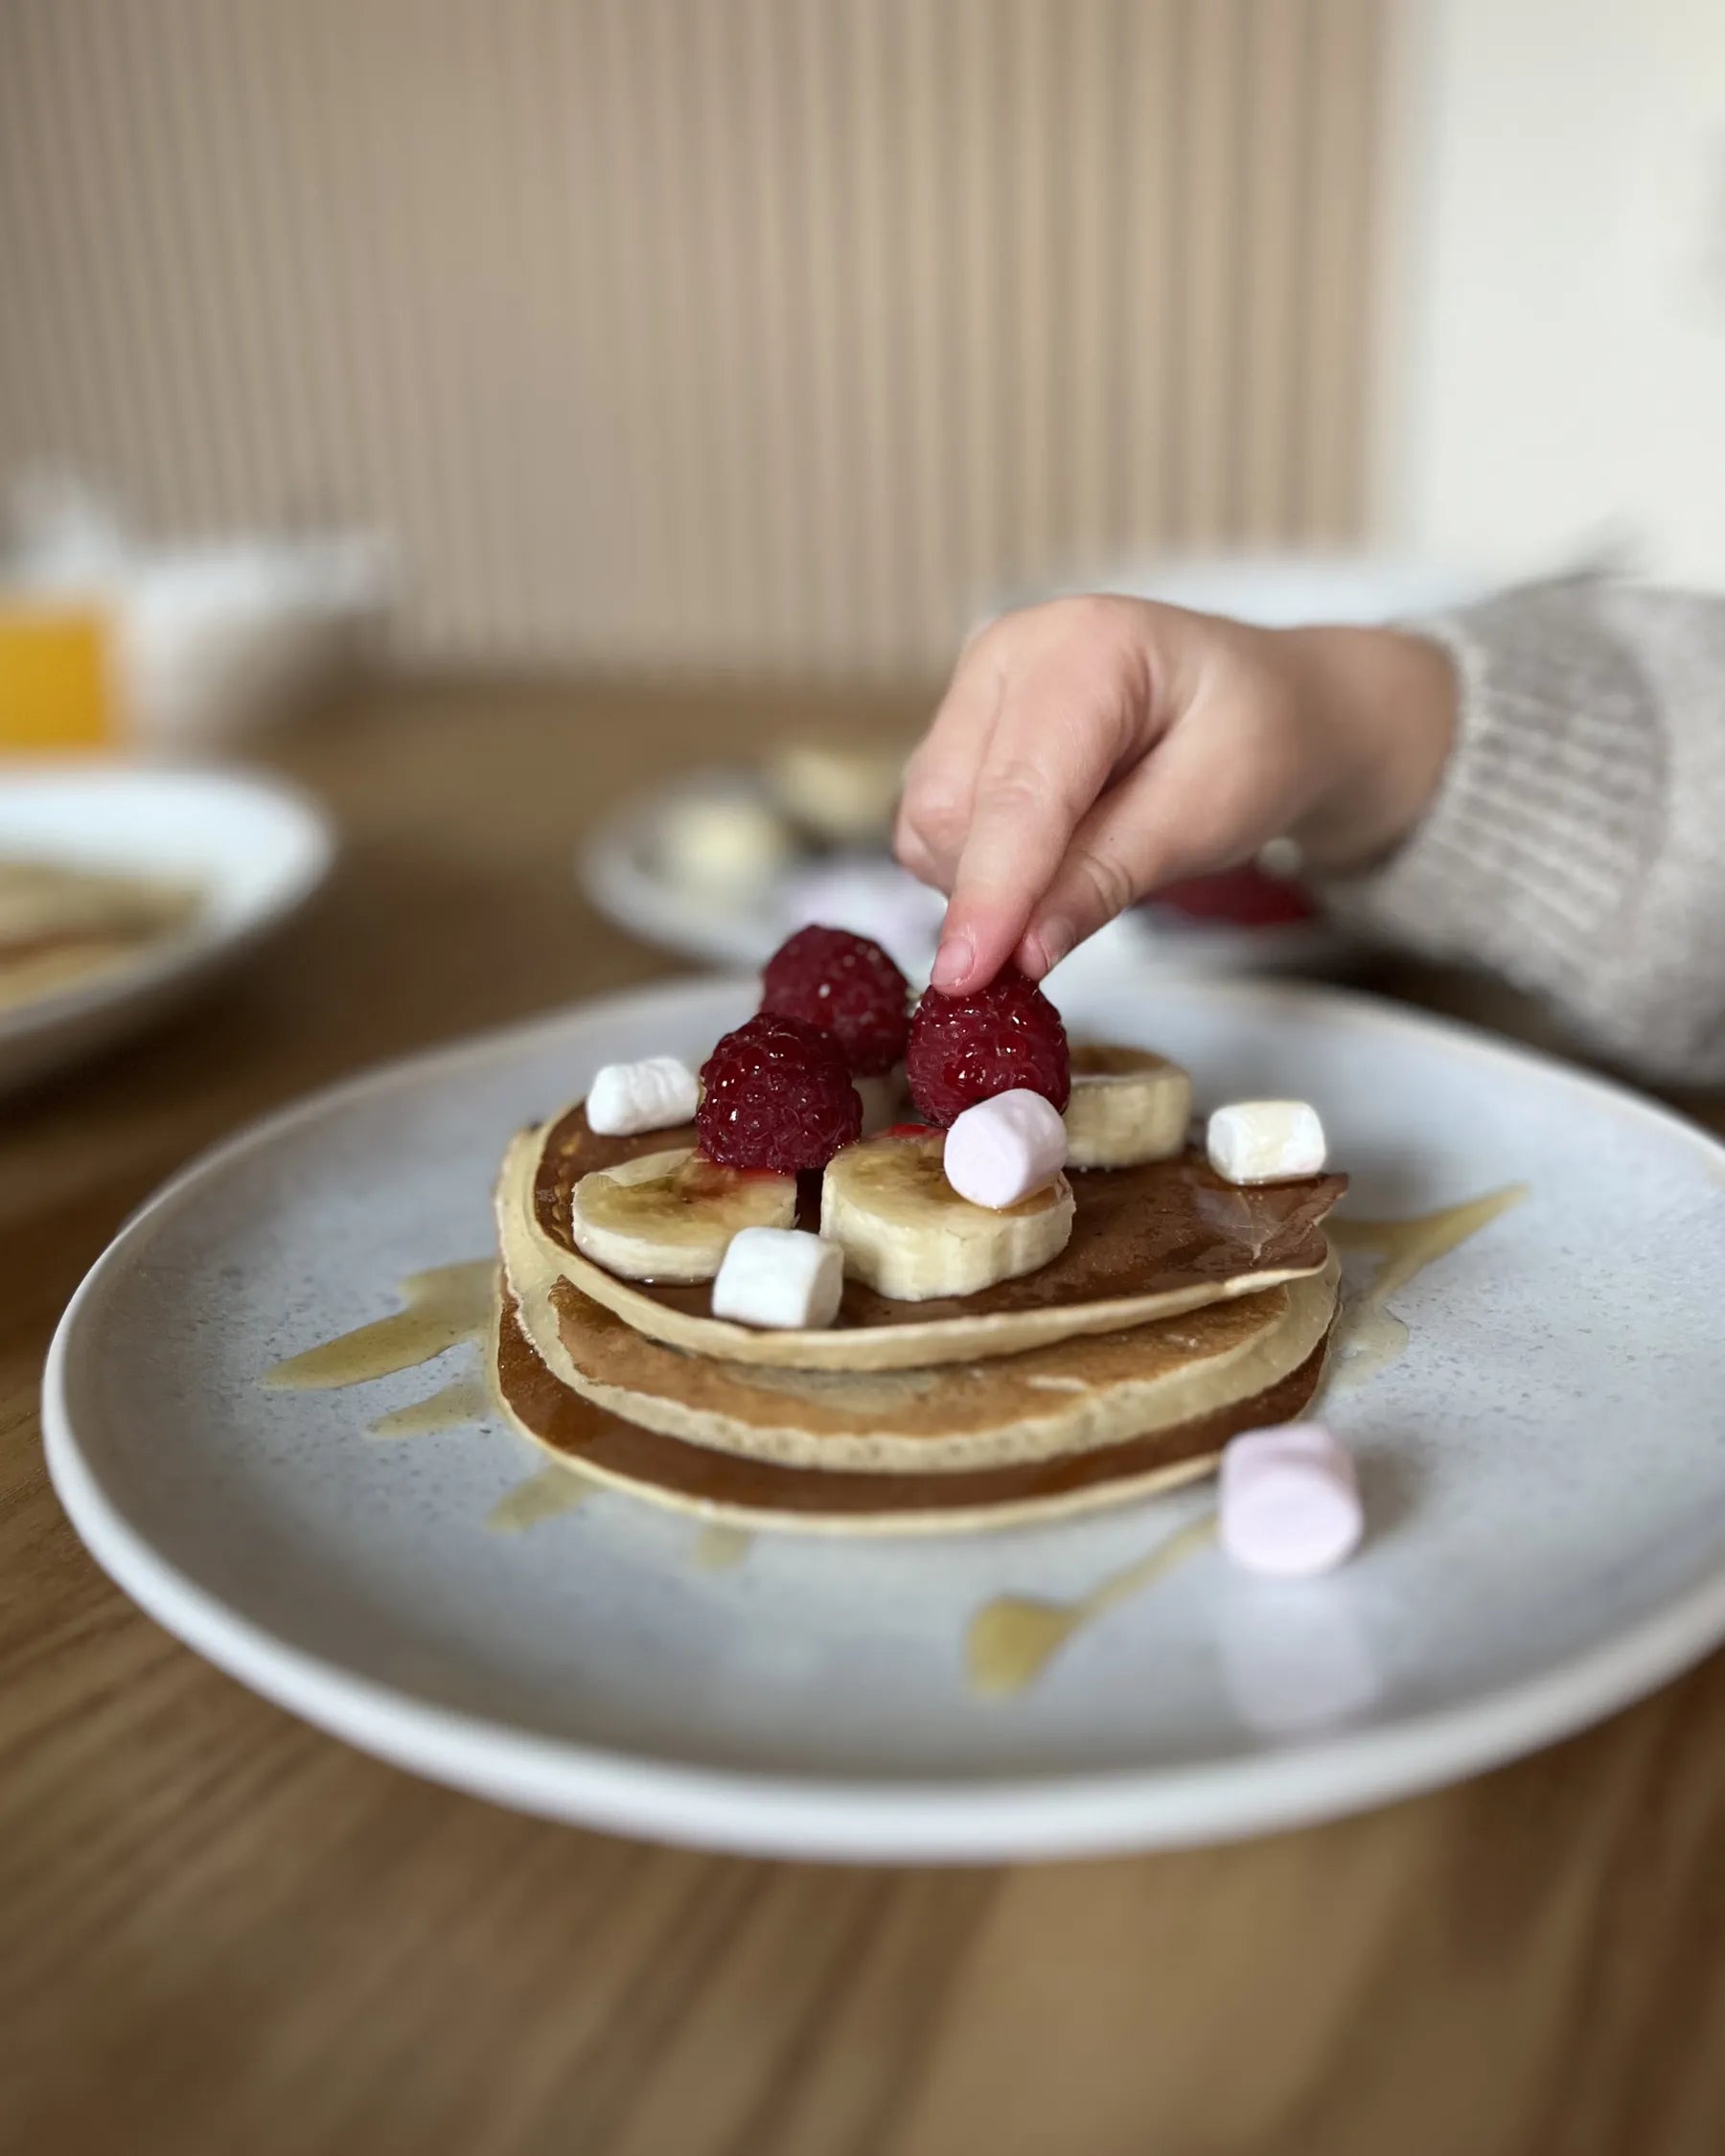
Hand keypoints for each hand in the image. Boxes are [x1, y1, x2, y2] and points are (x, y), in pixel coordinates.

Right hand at [895, 595, 1455, 992]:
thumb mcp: (1210, 817)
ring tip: (1088, 858)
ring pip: (928, 826)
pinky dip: (979, 869)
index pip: (1019, 791)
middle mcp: (1008, 652)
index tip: (968, 975)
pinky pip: (932, 830)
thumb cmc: (1254, 744)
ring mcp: (973, 689)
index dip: (992, 890)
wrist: (1262, 708)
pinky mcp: (956, 733)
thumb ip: (1109, 876)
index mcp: (1086, 647)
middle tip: (1075, 919)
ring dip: (986, 883)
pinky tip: (1050, 852)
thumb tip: (1021, 951)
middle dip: (994, 892)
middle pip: (948, 810)